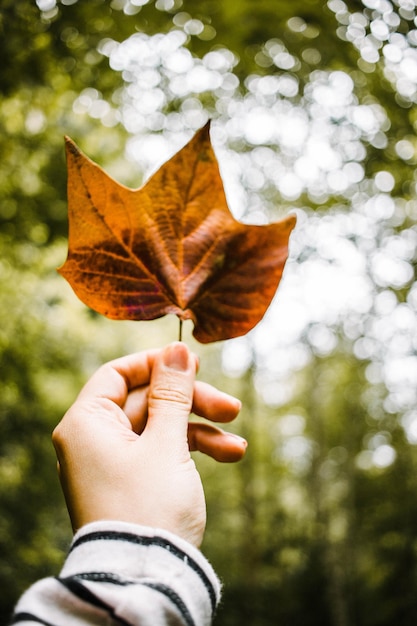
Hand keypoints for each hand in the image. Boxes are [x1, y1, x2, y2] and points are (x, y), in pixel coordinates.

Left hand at [52, 342, 245, 546]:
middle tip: (229, 406)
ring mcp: (113, 463)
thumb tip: (177, 349)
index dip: (156, 364)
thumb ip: (172, 392)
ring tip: (237, 444)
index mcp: (87, 423)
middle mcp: (94, 440)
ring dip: (201, 430)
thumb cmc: (149, 507)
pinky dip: (193, 452)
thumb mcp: (166, 443)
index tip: (192, 362)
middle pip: (146, 401)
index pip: (118, 374)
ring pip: (160, 428)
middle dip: (191, 403)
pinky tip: (230, 455)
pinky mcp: (133, 482)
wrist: (146, 580)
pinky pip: (162, 453)